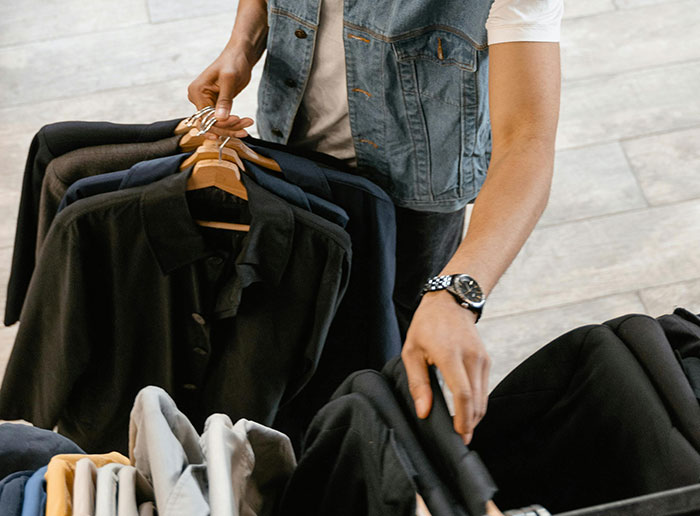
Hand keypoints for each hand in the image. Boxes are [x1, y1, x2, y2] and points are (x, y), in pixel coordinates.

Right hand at [187, 48, 254, 133]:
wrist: (239, 56)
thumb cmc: (234, 63)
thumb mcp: (230, 80)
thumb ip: (224, 100)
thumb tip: (220, 119)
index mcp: (197, 91)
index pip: (206, 117)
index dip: (222, 123)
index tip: (239, 120)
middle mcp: (197, 98)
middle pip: (210, 124)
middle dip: (228, 128)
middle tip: (246, 128)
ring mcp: (204, 102)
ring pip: (216, 125)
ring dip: (232, 128)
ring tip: (248, 124)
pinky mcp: (213, 105)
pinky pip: (220, 121)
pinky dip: (232, 125)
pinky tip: (243, 125)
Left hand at [401, 290, 489, 443]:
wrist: (450, 301)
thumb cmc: (426, 326)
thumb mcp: (412, 351)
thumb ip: (418, 383)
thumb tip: (424, 411)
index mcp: (450, 355)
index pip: (462, 393)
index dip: (462, 418)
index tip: (459, 435)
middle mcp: (471, 358)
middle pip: (476, 401)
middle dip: (470, 424)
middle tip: (460, 441)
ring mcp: (482, 359)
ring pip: (483, 397)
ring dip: (474, 416)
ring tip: (463, 430)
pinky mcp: (486, 360)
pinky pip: (484, 388)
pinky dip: (477, 403)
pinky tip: (466, 412)